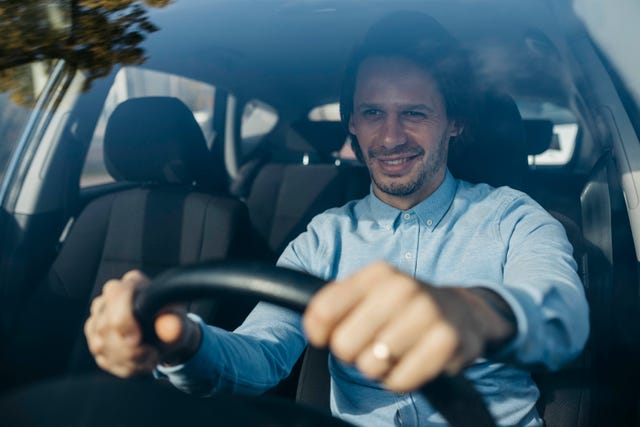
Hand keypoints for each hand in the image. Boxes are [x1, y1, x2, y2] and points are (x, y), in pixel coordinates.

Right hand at [84, 270, 200, 377]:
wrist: (168, 337)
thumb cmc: (172, 322)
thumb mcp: (179, 322)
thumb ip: (176, 324)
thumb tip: (172, 328)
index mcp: (133, 283)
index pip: (117, 294)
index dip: (123, 320)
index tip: (136, 340)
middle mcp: (109, 298)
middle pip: (105, 326)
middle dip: (129, 349)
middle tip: (151, 353)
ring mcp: (98, 318)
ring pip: (100, 345)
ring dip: (129, 360)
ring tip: (149, 357)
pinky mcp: (95, 339)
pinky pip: (103, 359)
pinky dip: (125, 367)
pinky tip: (140, 362)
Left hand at [303, 262, 514, 391]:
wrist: (462, 311)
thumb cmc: (402, 308)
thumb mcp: (369, 293)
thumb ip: (333, 305)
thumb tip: (315, 330)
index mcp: (377, 274)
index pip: (324, 310)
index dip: (320, 333)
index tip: (331, 335)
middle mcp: (402, 288)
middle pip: (343, 344)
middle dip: (354, 353)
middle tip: (373, 344)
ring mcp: (428, 313)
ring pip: (371, 366)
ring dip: (380, 369)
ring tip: (396, 352)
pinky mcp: (448, 342)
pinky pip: (400, 381)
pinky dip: (401, 380)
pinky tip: (412, 362)